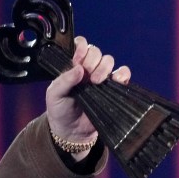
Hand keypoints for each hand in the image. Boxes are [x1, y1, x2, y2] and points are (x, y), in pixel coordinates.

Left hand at [46, 36, 131, 152]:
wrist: (71, 131)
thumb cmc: (60, 111)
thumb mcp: (54, 95)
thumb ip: (63, 81)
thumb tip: (79, 68)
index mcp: (73, 67)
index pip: (80, 46)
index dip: (81, 48)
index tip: (77, 59)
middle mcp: (88, 69)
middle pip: (96, 52)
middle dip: (92, 60)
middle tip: (86, 76)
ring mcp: (101, 77)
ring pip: (109, 60)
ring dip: (104, 68)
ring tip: (95, 82)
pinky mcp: (113, 88)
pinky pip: (123, 74)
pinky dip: (122, 75)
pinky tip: (114, 81)